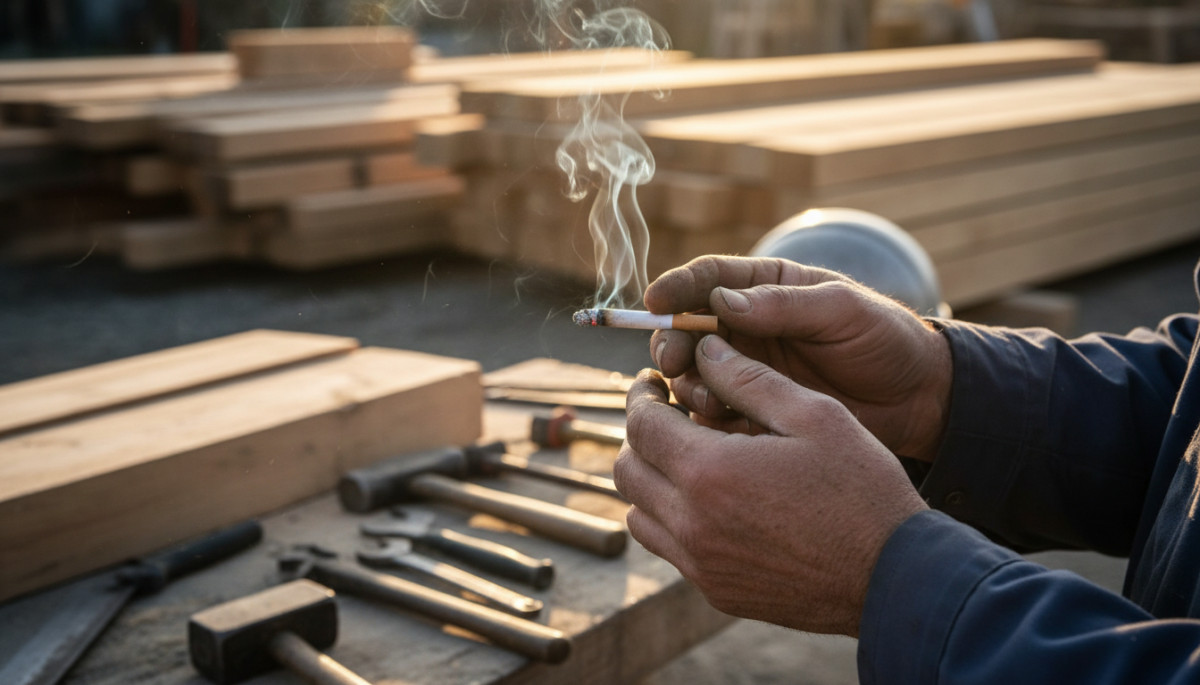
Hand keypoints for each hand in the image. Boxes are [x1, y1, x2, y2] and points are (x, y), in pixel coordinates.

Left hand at [614, 336, 927, 635]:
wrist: (892, 577)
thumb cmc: (861, 488)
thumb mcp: (815, 415)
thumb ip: (750, 379)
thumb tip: (705, 349)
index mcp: (710, 471)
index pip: (641, 425)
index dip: (641, 396)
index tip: (653, 382)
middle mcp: (692, 523)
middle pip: (627, 470)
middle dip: (639, 436)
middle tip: (665, 415)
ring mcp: (701, 564)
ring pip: (638, 515)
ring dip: (651, 479)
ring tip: (687, 457)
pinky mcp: (716, 591)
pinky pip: (668, 548)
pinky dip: (672, 519)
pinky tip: (712, 500)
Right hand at [646, 255, 950, 460]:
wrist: (916, 400)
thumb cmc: (884, 340)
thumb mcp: (842, 311)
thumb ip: (784, 304)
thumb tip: (722, 301)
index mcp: (763, 287)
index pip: (707, 278)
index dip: (675, 287)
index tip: (654, 300)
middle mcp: (744, 327)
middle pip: (684, 328)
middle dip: (670, 342)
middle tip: (671, 361)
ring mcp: (746, 371)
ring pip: (692, 374)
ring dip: (687, 384)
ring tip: (707, 397)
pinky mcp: (751, 411)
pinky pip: (712, 415)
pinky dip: (705, 419)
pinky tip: (720, 422)